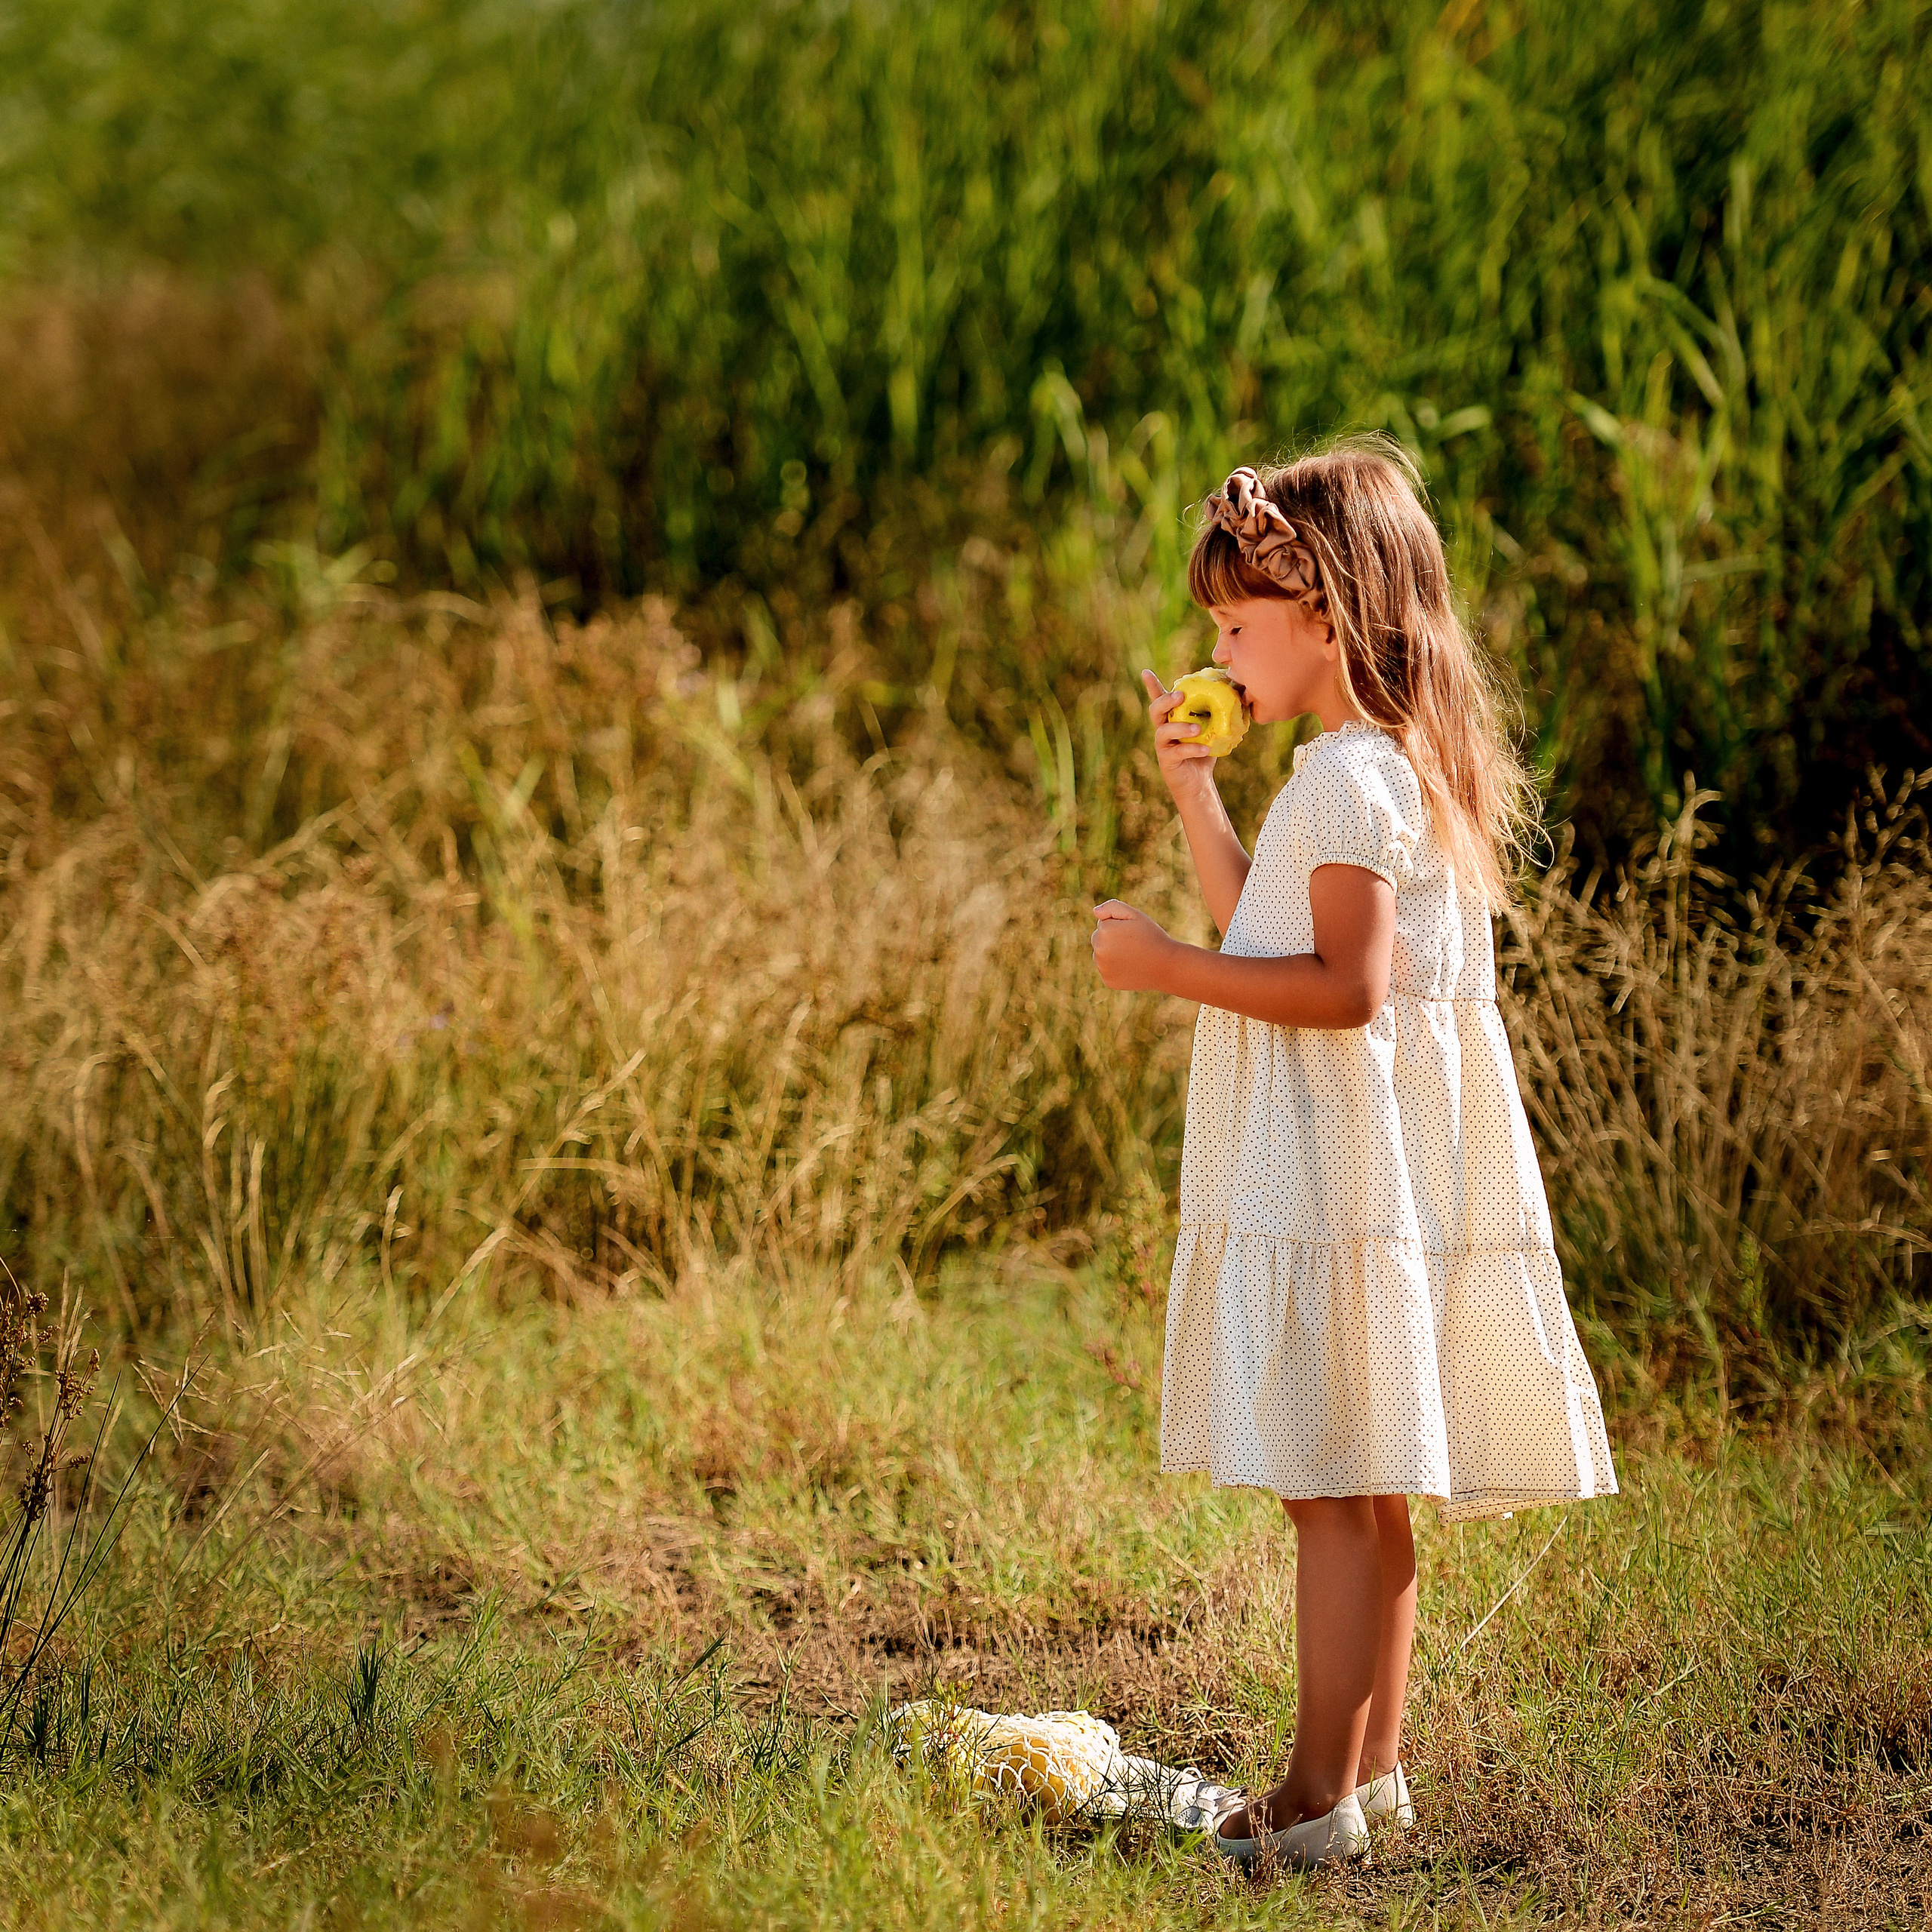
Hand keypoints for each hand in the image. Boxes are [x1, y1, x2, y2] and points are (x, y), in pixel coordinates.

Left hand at [1090, 900, 1175, 991]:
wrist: (1167, 966)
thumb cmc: (1152, 937)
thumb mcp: (1136, 915)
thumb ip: (1112, 907)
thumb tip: (1095, 912)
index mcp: (1104, 931)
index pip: (1103, 923)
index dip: (1120, 925)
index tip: (1134, 932)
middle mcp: (1099, 950)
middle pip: (1099, 939)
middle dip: (1112, 939)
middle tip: (1133, 944)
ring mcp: (1102, 967)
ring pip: (1102, 955)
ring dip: (1113, 954)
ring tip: (1134, 956)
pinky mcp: (1108, 981)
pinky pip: (1107, 970)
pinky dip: (1117, 968)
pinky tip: (1132, 968)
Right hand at [1140, 669, 1218, 804]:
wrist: (1199, 782)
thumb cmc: (1205, 751)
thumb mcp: (1214, 728)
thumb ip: (1221, 710)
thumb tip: (1241, 688)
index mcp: (1172, 718)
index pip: (1159, 699)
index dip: (1151, 686)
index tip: (1146, 672)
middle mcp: (1163, 729)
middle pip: (1155, 710)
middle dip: (1166, 700)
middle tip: (1181, 695)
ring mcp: (1163, 746)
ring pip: (1163, 731)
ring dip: (1180, 727)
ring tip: (1198, 728)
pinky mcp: (1167, 761)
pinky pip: (1177, 752)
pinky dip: (1192, 749)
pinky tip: (1205, 749)